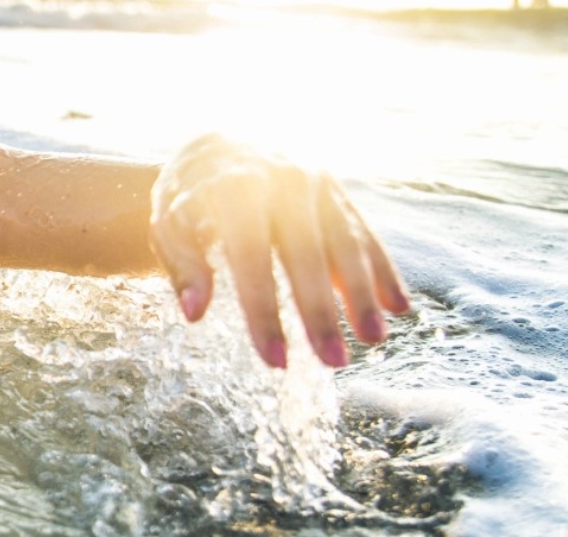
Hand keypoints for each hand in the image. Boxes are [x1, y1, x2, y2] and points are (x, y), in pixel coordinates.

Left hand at [148, 134, 409, 367]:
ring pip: (345, 242)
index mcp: (233, 187)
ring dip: (363, 293)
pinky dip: (383, 269)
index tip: (275, 360)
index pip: (251, 257)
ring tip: (373, 340)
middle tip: (334, 362)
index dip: (263, 310)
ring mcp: (316, 183)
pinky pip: (365, 233)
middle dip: (321, 311)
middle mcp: (282, 180)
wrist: (221, 144)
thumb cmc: (190, 197)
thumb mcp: (169, 223)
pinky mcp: (338, 191)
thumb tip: (195, 313)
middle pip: (306, 253)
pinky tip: (398, 308)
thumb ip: (183, 265)